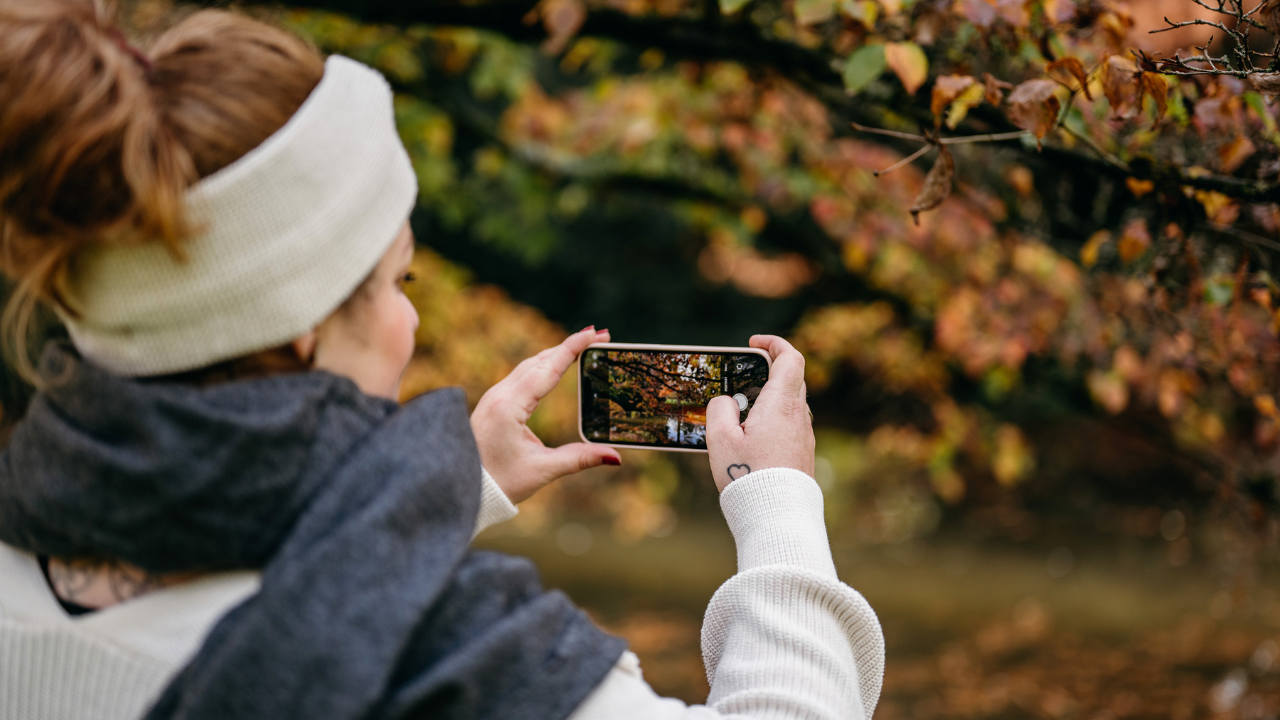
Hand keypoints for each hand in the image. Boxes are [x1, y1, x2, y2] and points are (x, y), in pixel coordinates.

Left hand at [471, 326, 621, 502]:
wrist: (461, 487)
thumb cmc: (500, 482)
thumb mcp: (543, 470)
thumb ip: (580, 459)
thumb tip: (615, 457)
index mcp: (510, 406)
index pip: (548, 368)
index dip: (573, 348)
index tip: (594, 332)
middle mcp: (499, 395)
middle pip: (540, 360)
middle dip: (570, 346)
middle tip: (599, 336)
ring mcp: (494, 397)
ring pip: (529, 365)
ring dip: (556, 354)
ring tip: (583, 347)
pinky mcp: (493, 403)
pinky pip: (521, 375)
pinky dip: (542, 365)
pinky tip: (555, 365)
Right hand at [705, 335, 814, 491]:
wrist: (778, 516)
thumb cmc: (747, 476)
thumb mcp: (720, 439)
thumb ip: (719, 409)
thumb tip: (726, 401)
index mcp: (781, 404)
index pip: (790, 357)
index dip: (774, 343)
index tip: (754, 343)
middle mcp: (799, 416)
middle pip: (791, 378)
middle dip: (769, 369)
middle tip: (744, 374)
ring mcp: (804, 436)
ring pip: (790, 403)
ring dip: (769, 397)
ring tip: (742, 410)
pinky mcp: (803, 454)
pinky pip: (790, 425)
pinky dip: (773, 418)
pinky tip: (752, 436)